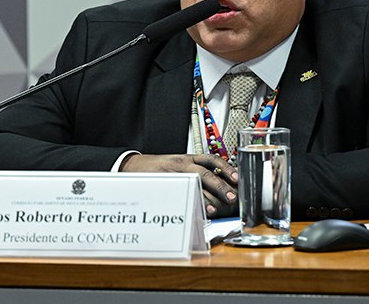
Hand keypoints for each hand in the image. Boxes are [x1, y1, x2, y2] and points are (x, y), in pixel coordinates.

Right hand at [120, 153, 237, 217]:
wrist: (131, 165)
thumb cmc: (158, 168)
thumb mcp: (178, 164)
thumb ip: (197, 172)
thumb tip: (222, 188)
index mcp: (187, 158)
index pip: (211, 159)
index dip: (226, 168)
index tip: (237, 178)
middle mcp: (181, 164)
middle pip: (205, 173)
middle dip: (220, 186)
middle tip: (232, 197)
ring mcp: (172, 175)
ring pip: (193, 184)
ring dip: (208, 197)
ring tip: (217, 208)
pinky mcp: (164, 184)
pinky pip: (180, 193)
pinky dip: (191, 202)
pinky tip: (198, 210)